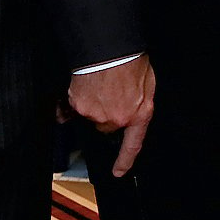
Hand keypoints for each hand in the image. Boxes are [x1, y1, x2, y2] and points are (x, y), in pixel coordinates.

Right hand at [69, 56, 155, 177]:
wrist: (110, 47)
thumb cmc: (130, 60)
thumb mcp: (147, 82)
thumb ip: (140, 101)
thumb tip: (134, 106)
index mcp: (138, 113)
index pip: (133, 144)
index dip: (125, 161)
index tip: (118, 171)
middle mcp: (117, 118)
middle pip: (107, 125)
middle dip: (107, 112)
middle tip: (110, 91)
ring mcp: (96, 113)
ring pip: (91, 114)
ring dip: (93, 101)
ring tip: (100, 81)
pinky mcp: (79, 105)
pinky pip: (73, 106)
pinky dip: (75, 98)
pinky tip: (83, 84)